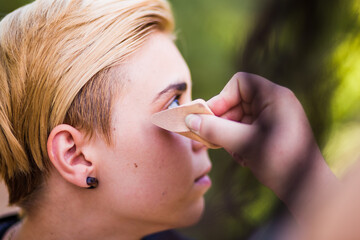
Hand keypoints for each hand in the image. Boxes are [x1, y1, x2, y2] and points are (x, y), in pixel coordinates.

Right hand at [185, 72, 337, 220]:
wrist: (308, 188)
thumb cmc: (281, 161)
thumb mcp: (243, 143)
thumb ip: (215, 129)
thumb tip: (190, 120)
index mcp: (274, 96)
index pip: (240, 83)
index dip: (221, 98)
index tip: (209, 118)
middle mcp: (275, 103)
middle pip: (237, 102)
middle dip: (223, 122)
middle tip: (212, 139)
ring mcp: (275, 117)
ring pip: (239, 117)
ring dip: (230, 135)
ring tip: (235, 153)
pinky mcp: (273, 131)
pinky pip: (247, 129)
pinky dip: (240, 141)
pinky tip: (244, 158)